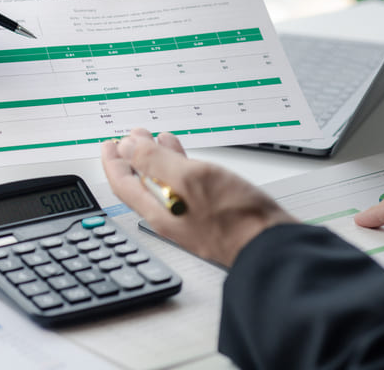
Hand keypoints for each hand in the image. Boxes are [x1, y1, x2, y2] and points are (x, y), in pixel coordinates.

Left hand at [102, 129, 295, 266]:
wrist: (273, 246)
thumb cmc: (235, 219)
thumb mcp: (188, 178)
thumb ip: (155, 162)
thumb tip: (128, 148)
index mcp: (158, 210)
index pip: (123, 183)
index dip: (113, 161)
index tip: (109, 144)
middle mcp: (170, 216)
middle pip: (142, 183)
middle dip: (135, 157)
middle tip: (132, 137)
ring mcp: (191, 217)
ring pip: (165, 183)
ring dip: (157, 159)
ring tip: (156, 138)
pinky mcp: (212, 215)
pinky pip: (186, 187)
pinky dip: (181, 167)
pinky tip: (188, 157)